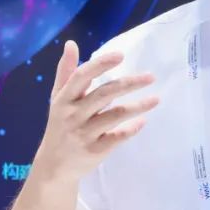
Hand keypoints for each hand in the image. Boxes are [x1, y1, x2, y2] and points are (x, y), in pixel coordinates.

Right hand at [33, 40, 158, 182]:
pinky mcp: (94, 151)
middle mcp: (73, 115)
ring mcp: (84, 134)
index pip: (81, 76)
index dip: (100, 64)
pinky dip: (131, 129)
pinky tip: (143, 121)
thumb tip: (71, 43)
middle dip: (129, 84)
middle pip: (104, 94)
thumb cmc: (60, 125)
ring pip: (114, 116)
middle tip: (150, 77)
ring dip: (137, 106)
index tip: (121, 56)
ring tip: (156, 99)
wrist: (53, 166)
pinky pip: (117, 137)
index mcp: (64, 99)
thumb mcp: (58, 98)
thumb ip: (66, 71)